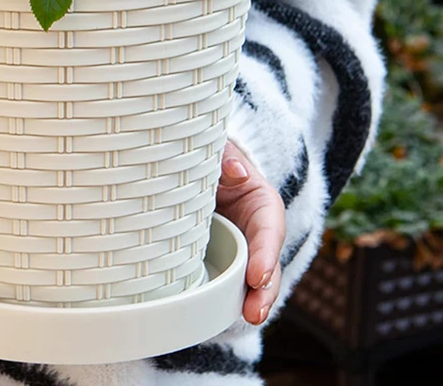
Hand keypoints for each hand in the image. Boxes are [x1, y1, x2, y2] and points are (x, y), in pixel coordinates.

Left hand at [215, 140, 285, 325]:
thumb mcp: (223, 153)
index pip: (269, 230)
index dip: (265, 254)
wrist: (204, 169)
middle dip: (264, 290)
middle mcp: (257, 232)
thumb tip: (235, 171)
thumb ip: (227, 158)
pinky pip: (229, 281)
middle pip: (267, 264)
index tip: (257, 275)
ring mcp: (243, 249)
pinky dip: (227, 299)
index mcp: (262, 204)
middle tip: (254, 311)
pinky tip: (217, 314)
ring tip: (247, 319)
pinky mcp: (226, 260)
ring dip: (250, 301)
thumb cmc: (216, 161)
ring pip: (252, 280)